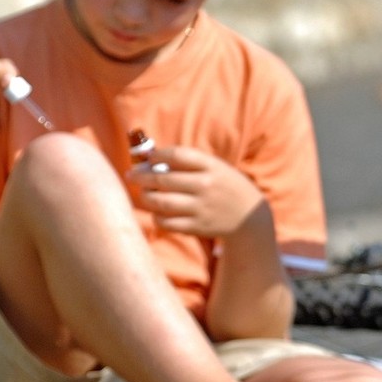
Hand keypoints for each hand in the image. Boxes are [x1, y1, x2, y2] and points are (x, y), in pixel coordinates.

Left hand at [125, 146, 264, 238]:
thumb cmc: (225, 187)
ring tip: (144, 194)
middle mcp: (206, 186)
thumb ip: (189, 162)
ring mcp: (201, 208)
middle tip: (132, 175)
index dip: (156, 155)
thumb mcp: (216, 167)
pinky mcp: (197, 227)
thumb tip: (150, 158)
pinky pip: (167, 222)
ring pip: (161, 202)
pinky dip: (156, 217)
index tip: (147, 157)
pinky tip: (157, 212)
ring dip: (146, 197)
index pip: (177, 155)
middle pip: (163, 179)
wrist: (249, 217)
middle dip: (141, 176)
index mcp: (212, 166)